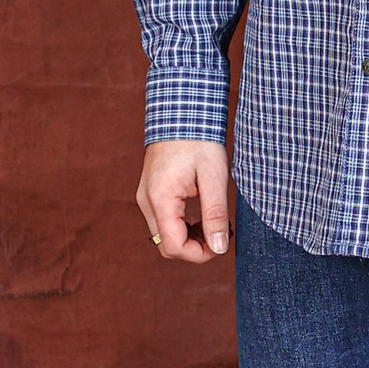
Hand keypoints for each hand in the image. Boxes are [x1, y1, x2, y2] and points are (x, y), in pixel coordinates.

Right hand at [137, 139, 231, 261]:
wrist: (181, 112)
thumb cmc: (199, 139)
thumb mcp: (214, 176)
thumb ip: (215, 214)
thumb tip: (219, 248)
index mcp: (160, 198)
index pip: (174, 247)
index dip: (199, 255)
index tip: (222, 244)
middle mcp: (147, 202)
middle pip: (167, 246)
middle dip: (195, 248)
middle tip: (222, 233)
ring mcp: (146, 198)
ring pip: (165, 236)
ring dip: (190, 238)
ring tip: (216, 223)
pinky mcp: (151, 193)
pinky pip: (165, 222)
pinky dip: (184, 226)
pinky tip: (203, 215)